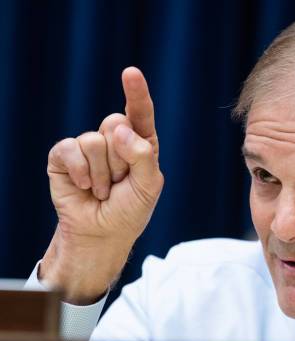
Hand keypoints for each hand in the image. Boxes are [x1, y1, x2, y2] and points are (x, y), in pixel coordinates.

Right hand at [40, 67, 163, 303]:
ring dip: (101, 173)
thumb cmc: (129, 209)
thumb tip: (120, 129)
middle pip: (115, 123)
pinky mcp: (64, 156)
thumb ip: (142, 155)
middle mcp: (114, 139)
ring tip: (103, 190)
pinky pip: (71, 149)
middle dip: (120, 159)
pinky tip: (84, 187)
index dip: (135, 92)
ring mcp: (88, 146)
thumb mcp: (148, 185)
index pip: (139, 113)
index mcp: (140, 142)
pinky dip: (81, 172)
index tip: (130, 73)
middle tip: (120, 182)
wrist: (101, 233)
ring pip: (94, 140)